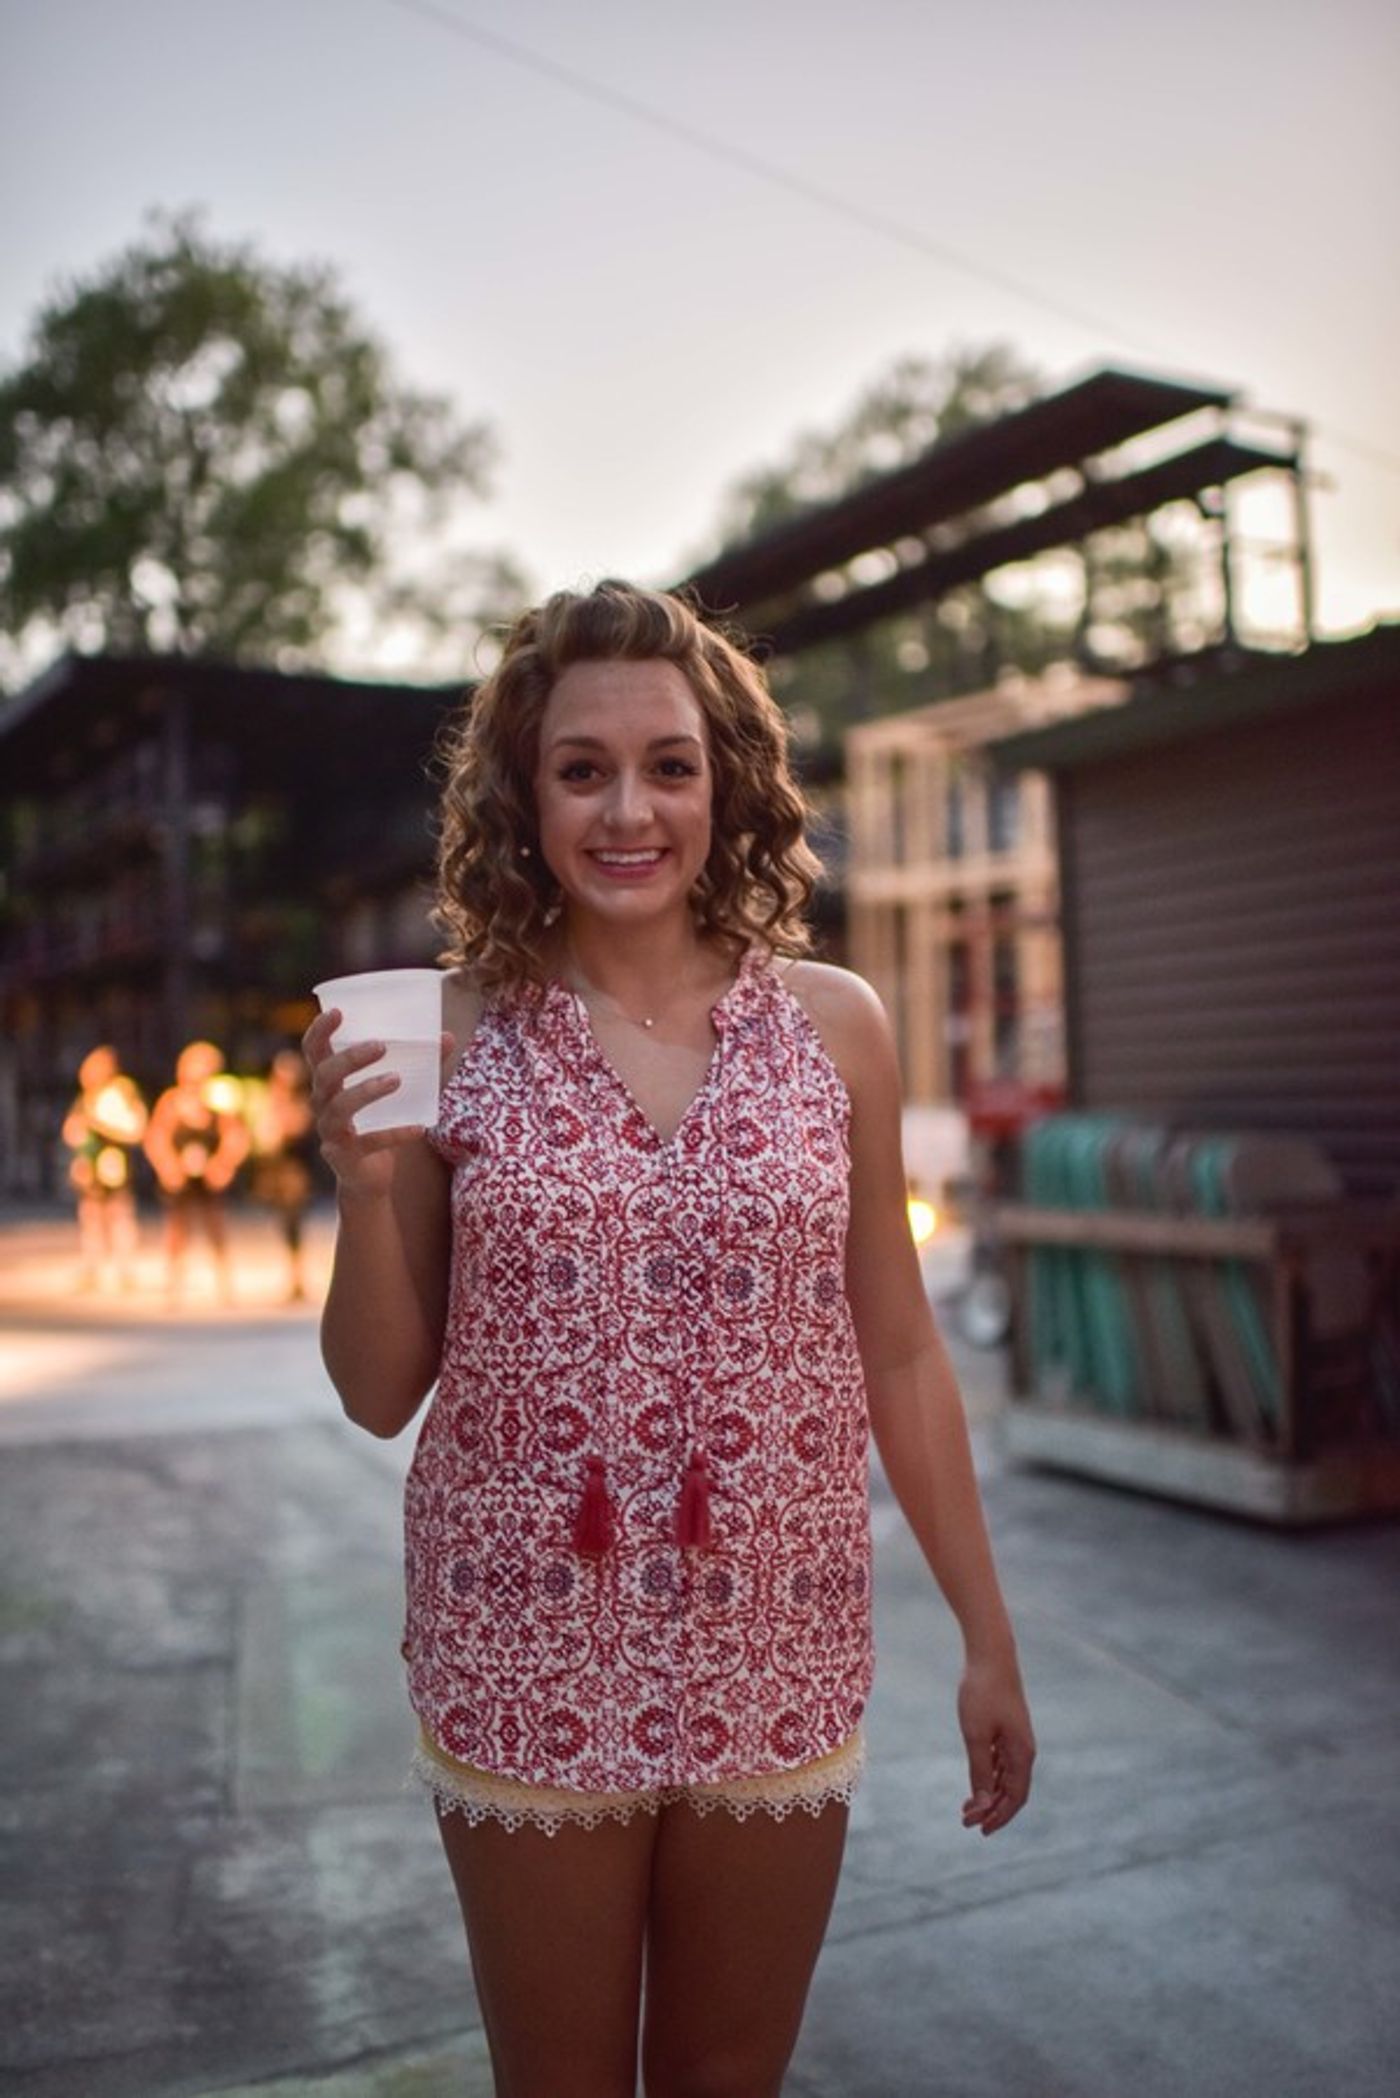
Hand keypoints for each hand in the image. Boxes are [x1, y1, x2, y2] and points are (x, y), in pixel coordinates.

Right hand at [302, 1009, 452, 1199]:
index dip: (319, 1030)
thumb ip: (421, 1064)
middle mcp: (323, 1103)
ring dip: (367, 1090)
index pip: (313, 1051)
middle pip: (325, 1075)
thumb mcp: (400, 1091)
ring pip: (341, 1106)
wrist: (371, 1178)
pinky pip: (368, 1142)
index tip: (338, 1012)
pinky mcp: (345, 1157)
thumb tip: (447, 1036)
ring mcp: (330, 1131)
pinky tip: (420, 1128)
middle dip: (350, 1058)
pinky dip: (394, 1133)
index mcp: (329, 1081)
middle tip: (381, 1046)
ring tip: (397, 1079)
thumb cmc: (381, 1121)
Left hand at [958, 1652, 1034, 1835]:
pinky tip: (977, 1779)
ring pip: (1007, 1776)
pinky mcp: (1008, 1727)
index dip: (999, 1817)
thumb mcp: (976, 1735)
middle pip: (1012, 1790)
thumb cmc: (982, 1692)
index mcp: (1022, 1754)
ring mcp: (1017, 1737)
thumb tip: (983, 1805)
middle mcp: (1024, 1749)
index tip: (979, 1830)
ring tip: (968, 1806)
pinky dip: (990, 1775)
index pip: (1015, 1798)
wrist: (990, 1654)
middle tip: (967, 1822)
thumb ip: (980, 1771)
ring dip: (989, 1793)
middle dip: (992, 1809)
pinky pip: (1002, 1761)